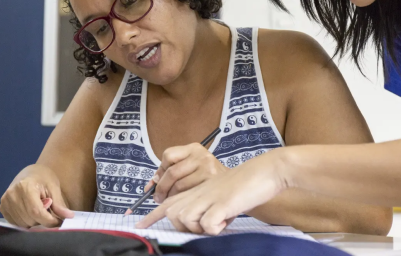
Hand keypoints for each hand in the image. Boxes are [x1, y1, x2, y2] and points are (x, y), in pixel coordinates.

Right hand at [0, 164, 74, 227]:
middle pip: (29, 219)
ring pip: (22, 223)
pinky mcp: (2, 207)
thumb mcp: (54, 187)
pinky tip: (30, 212)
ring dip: (34, 221)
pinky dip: (25, 221)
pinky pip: (15, 223)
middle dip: (43, 220)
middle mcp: (12, 194)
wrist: (30, 172)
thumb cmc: (43, 177)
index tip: (59, 222)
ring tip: (39, 209)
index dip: (49, 220)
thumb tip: (68, 217)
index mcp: (25, 186)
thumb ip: (59, 204)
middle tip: (49, 211)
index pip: (36, 212)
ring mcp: (5, 201)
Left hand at [137, 148, 287, 233]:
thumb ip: (200, 206)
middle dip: (187, 227)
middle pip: (173, 215)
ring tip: (220, 218)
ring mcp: (207, 197)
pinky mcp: (219, 204)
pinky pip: (207, 226)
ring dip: (202, 227)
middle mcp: (197, 192)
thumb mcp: (216, 196)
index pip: (166, 204)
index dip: (151, 217)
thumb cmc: (241, 188)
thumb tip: (185, 221)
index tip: (137, 225)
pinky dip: (216, 228)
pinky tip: (227, 218)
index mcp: (195, 190)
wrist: (263, 173)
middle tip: (210, 221)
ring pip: (186, 221)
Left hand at [147, 143, 228, 203]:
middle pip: (172, 172)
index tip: (158, 182)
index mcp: (194, 148)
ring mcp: (208, 168)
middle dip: (161, 188)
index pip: (168, 155)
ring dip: (171, 197)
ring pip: (178, 185)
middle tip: (158, 198)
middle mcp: (201, 155)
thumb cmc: (208, 179)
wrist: (236, 186)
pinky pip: (188, 194)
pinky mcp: (211, 182)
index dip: (160, 170)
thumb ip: (170, 173)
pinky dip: (181, 201)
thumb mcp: (191, 168)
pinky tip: (183, 203)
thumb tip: (150, 186)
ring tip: (171, 202)